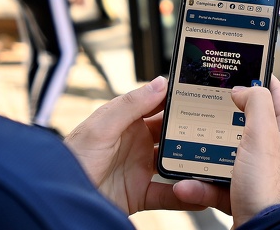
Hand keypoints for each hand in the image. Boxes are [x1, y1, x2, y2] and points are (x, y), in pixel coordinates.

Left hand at [64, 77, 213, 214]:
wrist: (62, 197)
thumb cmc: (72, 158)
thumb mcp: (100, 127)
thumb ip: (130, 105)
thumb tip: (160, 82)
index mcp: (126, 120)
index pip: (158, 105)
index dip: (179, 100)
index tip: (204, 95)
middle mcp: (135, 142)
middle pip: (171, 134)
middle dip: (193, 131)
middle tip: (218, 129)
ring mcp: (139, 168)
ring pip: (175, 162)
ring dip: (192, 162)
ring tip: (214, 160)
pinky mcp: (140, 194)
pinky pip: (169, 194)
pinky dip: (186, 195)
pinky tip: (201, 193)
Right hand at [172, 76, 279, 227]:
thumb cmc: (269, 191)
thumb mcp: (263, 135)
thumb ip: (256, 103)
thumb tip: (246, 89)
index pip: (277, 93)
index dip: (259, 77)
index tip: (240, 67)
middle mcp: (276, 151)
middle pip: (247, 122)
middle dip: (223, 117)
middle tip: (207, 105)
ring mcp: (259, 172)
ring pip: (227, 153)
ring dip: (205, 154)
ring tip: (190, 149)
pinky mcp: (243, 191)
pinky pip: (216, 181)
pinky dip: (200, 183)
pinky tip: (188, 184)